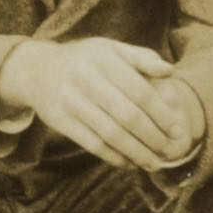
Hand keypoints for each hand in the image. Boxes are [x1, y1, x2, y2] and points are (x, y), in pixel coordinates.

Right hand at [0, 37, 206, 176]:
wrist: (36, 70)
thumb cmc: (85, 60)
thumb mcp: (110, 49)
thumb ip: (141, 57)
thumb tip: (170, 72)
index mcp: (103, 58)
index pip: (139, 91)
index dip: (161, 114)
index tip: (177, 130)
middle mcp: (84, 77)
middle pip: (127, 115)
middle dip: (153, 137)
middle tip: (170, 151)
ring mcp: (69, 99)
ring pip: (110, 134)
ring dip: (136, 153)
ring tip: (154, 163)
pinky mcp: (58, 119)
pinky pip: (92, 144)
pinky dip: (114, 156)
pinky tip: (130, 163)